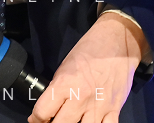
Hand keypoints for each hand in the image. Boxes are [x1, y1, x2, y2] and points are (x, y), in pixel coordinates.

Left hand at [29, 11, 143, 122]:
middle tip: (53, 120)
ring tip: (73, 120)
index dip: (36, 118)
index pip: (42, 112)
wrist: (118, 40)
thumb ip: (57, 89)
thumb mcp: (65, 65)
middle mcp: (81, 97)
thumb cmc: (90, 49)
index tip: (36, 119)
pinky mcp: (114, 108)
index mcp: (65, 83)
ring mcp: (99, 105)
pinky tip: (92, 122)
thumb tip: (49, 107)